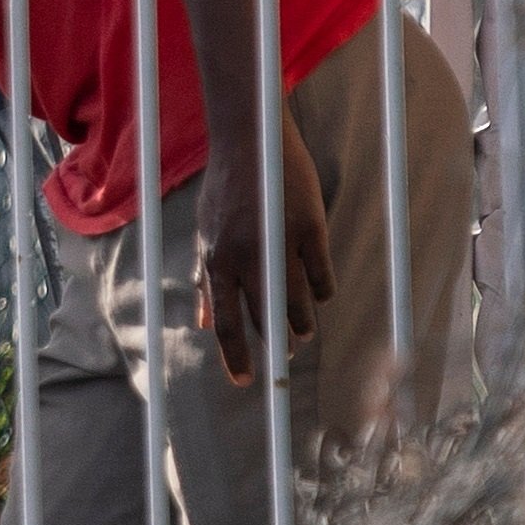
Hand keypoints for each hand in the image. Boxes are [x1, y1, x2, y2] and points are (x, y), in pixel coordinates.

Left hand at [192, 105, 337, 388]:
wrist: (251, 142)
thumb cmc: (226, 191)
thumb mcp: (206, 234)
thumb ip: (206, 280)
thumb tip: (203, 324)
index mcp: (217, 259)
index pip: (225, 321)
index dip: (235, 356)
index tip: (245, 382)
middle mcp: (247, 256)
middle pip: (267, 318)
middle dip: (277, 344)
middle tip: (286, 358)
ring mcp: (280, 243)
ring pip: (298, 304)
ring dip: (302, 325)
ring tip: (303, 334)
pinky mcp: (310, 228)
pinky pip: (321, 277)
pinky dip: (321, 292)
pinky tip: (319, 295)